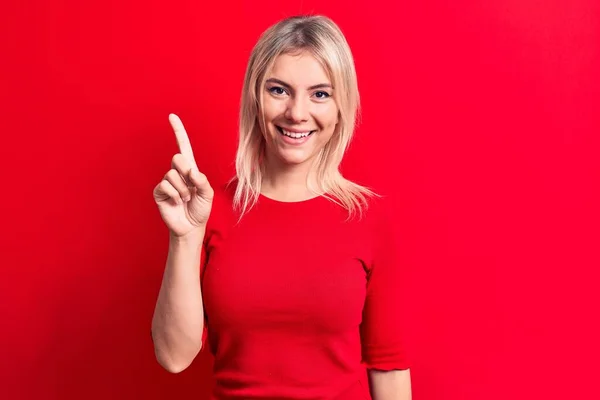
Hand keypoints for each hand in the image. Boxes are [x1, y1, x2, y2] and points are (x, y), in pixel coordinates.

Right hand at [153, 114, 213, 237]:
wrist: (191, 227)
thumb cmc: (200, 209)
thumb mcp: (208, 194)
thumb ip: (202, 181)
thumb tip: (191, 171)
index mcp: (190, 169)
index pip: (183, 146)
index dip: (178, 131)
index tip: (172, 116)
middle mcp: (177, 172)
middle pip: (178, 158)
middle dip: (186, 172)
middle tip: (191, 187)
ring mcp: (167, 182)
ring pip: (173, 175)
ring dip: (184, 190)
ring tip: (186, 199)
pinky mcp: (159, 192)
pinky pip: (166, 185)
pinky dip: (175, 195)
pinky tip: (178, 202)